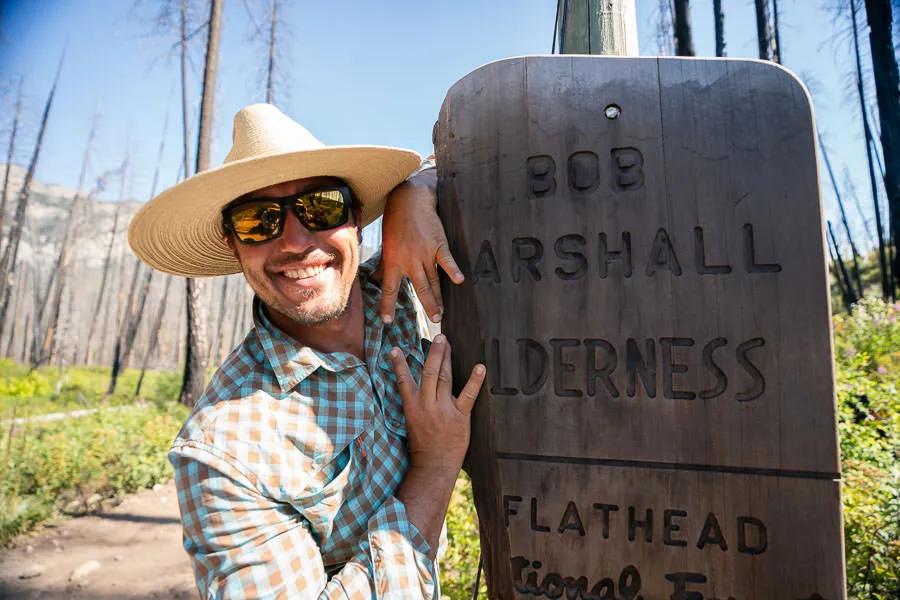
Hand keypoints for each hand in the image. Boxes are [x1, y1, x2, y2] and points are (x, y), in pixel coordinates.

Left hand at [376, 168, 463, 323]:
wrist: (409, 199)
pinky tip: (459, 281)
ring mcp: (424, 252)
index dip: (388, 306)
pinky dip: (453, 270)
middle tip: (434, 321)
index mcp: (393, 260)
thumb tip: (376, 279)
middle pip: (419, 288)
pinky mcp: (438, 243)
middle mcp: (409, 259)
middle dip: (427, 306)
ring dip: (439, 297)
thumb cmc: (395, 221)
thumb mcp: (386, 243)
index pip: (389, 288)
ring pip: (433, 279)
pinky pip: (446, 259)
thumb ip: (383, 264)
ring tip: (442, 311)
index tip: (388, 321)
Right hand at [389, 334, 484, 471]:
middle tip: (439, 336)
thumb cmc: (423, 445)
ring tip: (448, 342)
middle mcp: (426, 405)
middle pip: (429, 372)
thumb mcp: (412, 421)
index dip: (399, 364)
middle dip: (434, 352)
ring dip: (447, 358)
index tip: (395, 349)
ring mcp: (443, 409)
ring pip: (445, 377)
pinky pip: (468, 396)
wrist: (434, 466)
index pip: (404, 380)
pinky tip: (480, 367)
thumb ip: (415, 403)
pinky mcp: (460, 417)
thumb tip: (416, 386)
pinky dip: (475, 381)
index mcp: (412, 406)